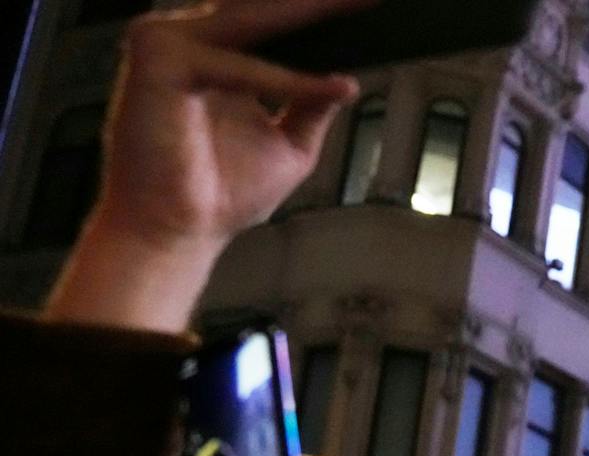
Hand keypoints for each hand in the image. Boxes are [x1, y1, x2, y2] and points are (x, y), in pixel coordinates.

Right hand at [46, 0, 365, 330]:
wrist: (178, 233)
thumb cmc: (217, 195)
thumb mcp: (289, 145)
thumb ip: (311, 105)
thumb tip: (345, 78)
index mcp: (211, 53)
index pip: (268, 18)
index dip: (314, 13)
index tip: (363, 7)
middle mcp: (185, 40)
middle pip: (260, 9)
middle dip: (317, 4)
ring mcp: (166, 43)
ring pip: (250, 20)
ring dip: (305, 14)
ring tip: (351, 7)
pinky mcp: (158, 59)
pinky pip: (238, 65)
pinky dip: (286, 79)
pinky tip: (331, 87)